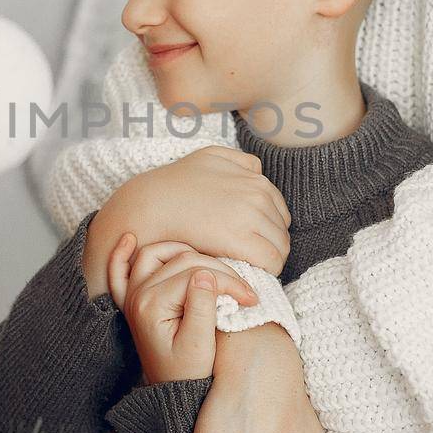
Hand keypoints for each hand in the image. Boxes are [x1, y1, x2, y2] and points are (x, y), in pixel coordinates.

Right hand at [83, 146, 290, 295]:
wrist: (150, 205)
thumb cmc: (173, 186)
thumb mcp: (208, 157)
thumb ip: (237, 160)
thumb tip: (257, 171)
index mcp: (253, 177)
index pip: (279, 211)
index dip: (268, 228)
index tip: (253, 240)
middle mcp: (257, 193)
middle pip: (282, 230)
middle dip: (271, 244)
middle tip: (252, 257)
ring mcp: (251, 215)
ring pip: (281, 247)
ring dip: (270, 259)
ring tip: (251, 269)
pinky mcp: (242, 239)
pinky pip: (272, 261)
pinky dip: (268, 270)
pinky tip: (252, 275)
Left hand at [107, 238, 250, 382]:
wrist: (172, 392)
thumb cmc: (188, 372)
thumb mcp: (200, 346)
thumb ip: (202, 307)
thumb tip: (207, 274)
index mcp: (152, 305)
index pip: (196, 275)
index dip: (229, 283)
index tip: (251, 298)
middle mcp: (138, 295)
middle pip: (181, 260)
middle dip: (218, 270)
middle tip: (243, 290)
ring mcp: (133, 296)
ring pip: (153, 254)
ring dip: (181, 251)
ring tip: (211, 265)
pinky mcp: (134, 301)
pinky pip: (118, 272)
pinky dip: (121, 255)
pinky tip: (129, 239)